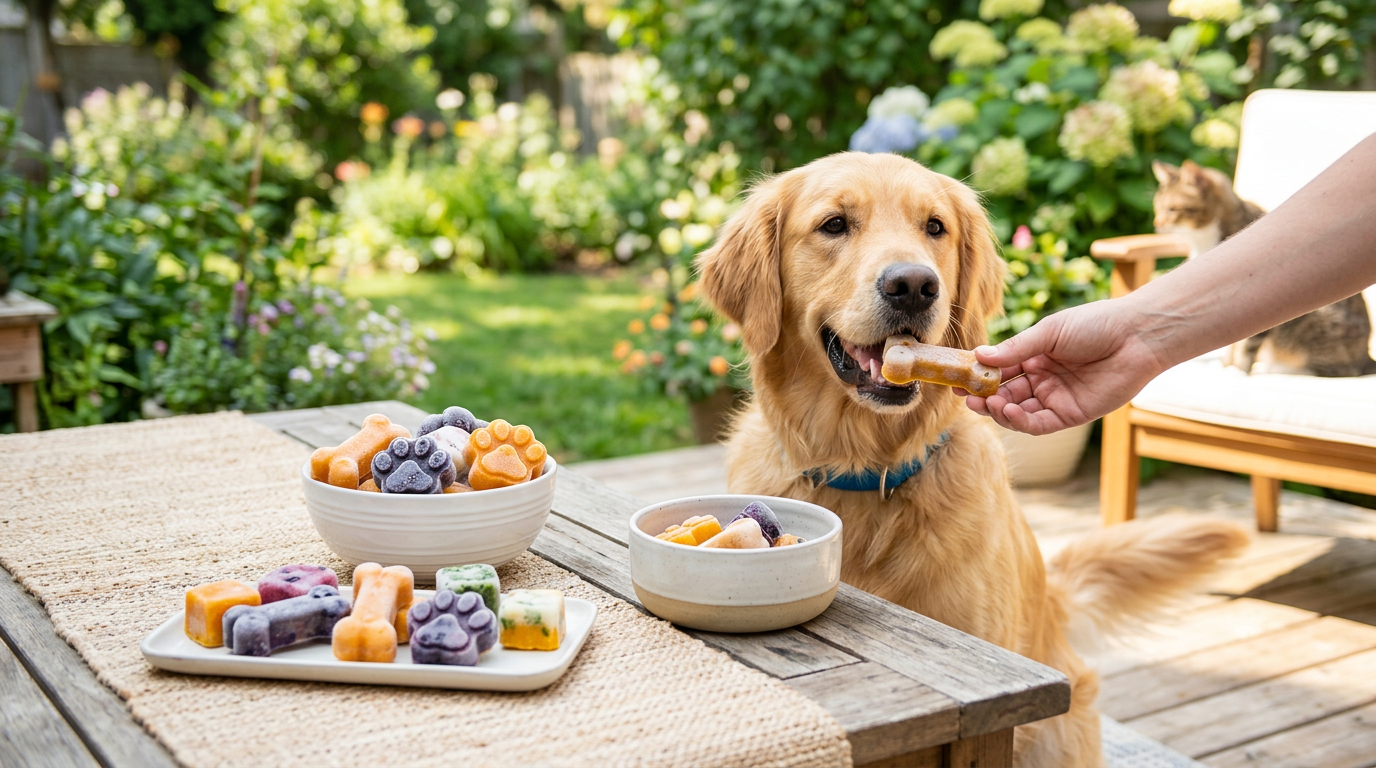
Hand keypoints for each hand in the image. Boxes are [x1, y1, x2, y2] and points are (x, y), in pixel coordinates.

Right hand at [960, 300, 1167, 434]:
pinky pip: (1039, 424)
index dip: (978, 375)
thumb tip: (979, 356)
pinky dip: (1020, 421)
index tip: (956, 378)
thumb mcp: (1049, 333)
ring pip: (1018, 412)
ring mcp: (1056, 398)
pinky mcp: (1071, 415)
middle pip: (1005, 394)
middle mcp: (1043, 380)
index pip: (1000, 370)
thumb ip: (1015, 349)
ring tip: (984, 402)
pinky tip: (1007, 412)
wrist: (1136, 336)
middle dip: (983, 396)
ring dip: (998, 410)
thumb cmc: (1095, 324)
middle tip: (964, 396)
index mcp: (1036, 356)